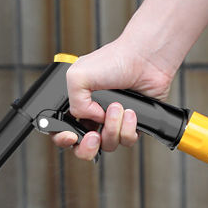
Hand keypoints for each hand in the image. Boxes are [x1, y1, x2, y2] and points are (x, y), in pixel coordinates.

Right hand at [52, 39, 175, 160]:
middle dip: (87, 147)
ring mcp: (112, 122)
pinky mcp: (131, 125)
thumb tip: (90, 119)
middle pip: (83, 148)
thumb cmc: (115, 60)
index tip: (71, 136)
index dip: (64, 139)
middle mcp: (93, 116)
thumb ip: (75, 104)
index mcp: (77, 105)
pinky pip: (126, 141)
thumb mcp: (77, 76)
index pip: (62, 132)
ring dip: (111, 128)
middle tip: (93, 136)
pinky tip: (130, 111)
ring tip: (116, 107)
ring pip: (107, 145)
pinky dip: (128, 127)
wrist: (145, 59)